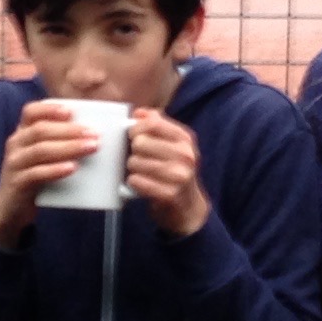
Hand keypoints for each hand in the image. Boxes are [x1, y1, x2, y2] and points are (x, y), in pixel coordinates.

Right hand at [0, 99, 99, 246]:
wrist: (10, 208)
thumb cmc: (32, 177)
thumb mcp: (40, 156)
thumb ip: (57, 143)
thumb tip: (91, 135)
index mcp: (22, 133)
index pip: (31, 112)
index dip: (50, 109)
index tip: (71, 112)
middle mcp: (15, 144)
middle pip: (40, 130)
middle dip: (69, 130)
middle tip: (93, 134)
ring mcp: (14, 163)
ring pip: (40, 150)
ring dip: (68, 147)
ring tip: (90, 148)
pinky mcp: (17, 183)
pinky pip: (36, 173)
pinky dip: (55, 169)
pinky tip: (72, 168)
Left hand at [123, 108, 209, 237]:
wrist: (188, 207)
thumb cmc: (175, 172)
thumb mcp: (173, 145)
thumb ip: (157, 126)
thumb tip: (139, 113)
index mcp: (185, 139)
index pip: (153, 123)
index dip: (136, 128)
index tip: (133, 136)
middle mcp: (185, 155)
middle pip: (140, 142)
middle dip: (133, 151)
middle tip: (138, 159)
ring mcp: (179, 176)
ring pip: (135, 162)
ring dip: (132, 168)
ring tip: (141, 172)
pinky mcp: (169, 194)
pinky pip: (136, 181)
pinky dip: (133, 182)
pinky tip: (139, 184)